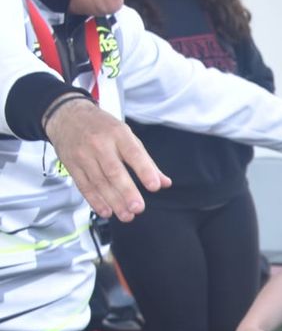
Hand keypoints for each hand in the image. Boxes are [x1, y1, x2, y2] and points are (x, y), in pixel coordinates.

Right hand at [44, 96, 169, 220]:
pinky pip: (84, 185)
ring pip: (99, 182)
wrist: (67, 115)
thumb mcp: (127, 136)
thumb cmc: (101, 127)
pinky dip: (95, 200)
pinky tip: (106, 211)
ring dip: (113, 201)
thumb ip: (146, 161)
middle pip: (113, 171)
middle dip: (126, 191)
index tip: (154, 186)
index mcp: (118, 134)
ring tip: (126, 215)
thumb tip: (164, 182)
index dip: (144, 171)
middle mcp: (99, 144)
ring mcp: (83, 155)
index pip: (133, 153)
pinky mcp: (72, 165)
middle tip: (138, 207)